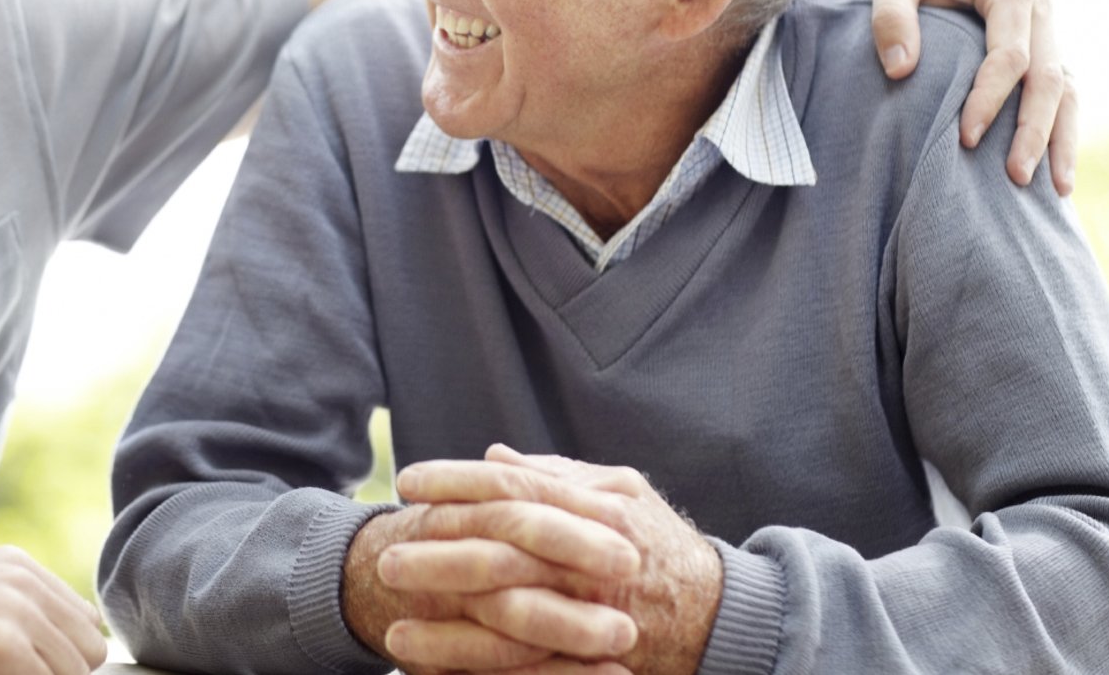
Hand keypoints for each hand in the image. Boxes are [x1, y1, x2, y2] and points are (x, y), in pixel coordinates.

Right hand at [0, 547, 106, 673]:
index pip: (84, 627)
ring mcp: (16, 610)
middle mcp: (24, 581)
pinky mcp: (3, 643)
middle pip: (87, 653)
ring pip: (72, 673)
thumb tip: (81, 639)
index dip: (60, 660)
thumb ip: (25, 614)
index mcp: (20, 569)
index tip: (21, 668)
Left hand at [374, 448, 721, 674]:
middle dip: (439, 552)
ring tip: (392, 627)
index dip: (457, 481)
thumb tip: (495, 455)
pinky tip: (434, 674)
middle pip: (502, 548)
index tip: (408, 481)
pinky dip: (478, 671)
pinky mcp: (593, 661)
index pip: (514, 488)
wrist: (723, 619)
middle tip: (385, 553)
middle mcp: (594, 559)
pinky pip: (527, 671)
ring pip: (508, 616)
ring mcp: (596, 614)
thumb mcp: (623, 495)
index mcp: (598, 510)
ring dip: (447, 626)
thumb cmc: (663, 548)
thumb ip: (559, 475)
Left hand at [865, 0, 1076, 193]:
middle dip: (1033, 131)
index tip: (962, 138)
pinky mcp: (1037, 44)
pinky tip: (1052, 167)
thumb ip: (890, 15)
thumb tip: (899, 71)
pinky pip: (1057, 89)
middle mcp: (1040, 7)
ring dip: (1059, 137)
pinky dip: (1056, 126)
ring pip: (1065, 88)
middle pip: (1049, 78)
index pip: (1009, 55)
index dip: (989, 99)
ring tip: (1055, 191)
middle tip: (1015, 179)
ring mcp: (1044, 28)